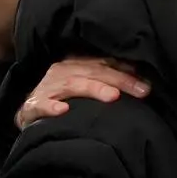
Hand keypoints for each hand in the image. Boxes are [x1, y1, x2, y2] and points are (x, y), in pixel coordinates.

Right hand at [15, 57, 149, 129]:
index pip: (105, 64)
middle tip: (141, 91)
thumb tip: (142, 84)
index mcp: (77, 65)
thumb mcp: (86, 87)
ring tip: (113, 97)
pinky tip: (62, 111)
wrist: (29, 113)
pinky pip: (40, 105)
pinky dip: (51, 107)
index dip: (127, 72)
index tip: (147, 84)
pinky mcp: (32, 106)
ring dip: (93, 89)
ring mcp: (46, 88)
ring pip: (73, 85)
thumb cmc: (63, 100)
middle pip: (94, 72)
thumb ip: (109, 83)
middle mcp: (62, 72)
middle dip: (120, 81)